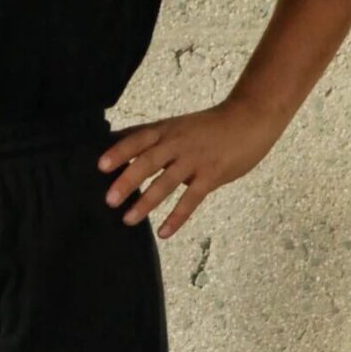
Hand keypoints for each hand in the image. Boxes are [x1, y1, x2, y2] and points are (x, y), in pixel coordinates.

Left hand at [96, 98, 283, 236]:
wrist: (250, 119)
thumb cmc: (211, 126)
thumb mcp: (179, 126)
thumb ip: (155, 138)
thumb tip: (120, 143)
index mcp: (168, 130)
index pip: (139, 139)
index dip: (119, 152)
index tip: (100, 166)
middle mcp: (178, 143)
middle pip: (148, 161)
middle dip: (128, 181)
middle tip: (109, 200)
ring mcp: (195, 159)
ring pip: (167, 182)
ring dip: (146, 202)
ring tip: (128, 219)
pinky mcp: (212, 175)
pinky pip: (191, 199)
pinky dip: (177, 217)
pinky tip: (164, 232)